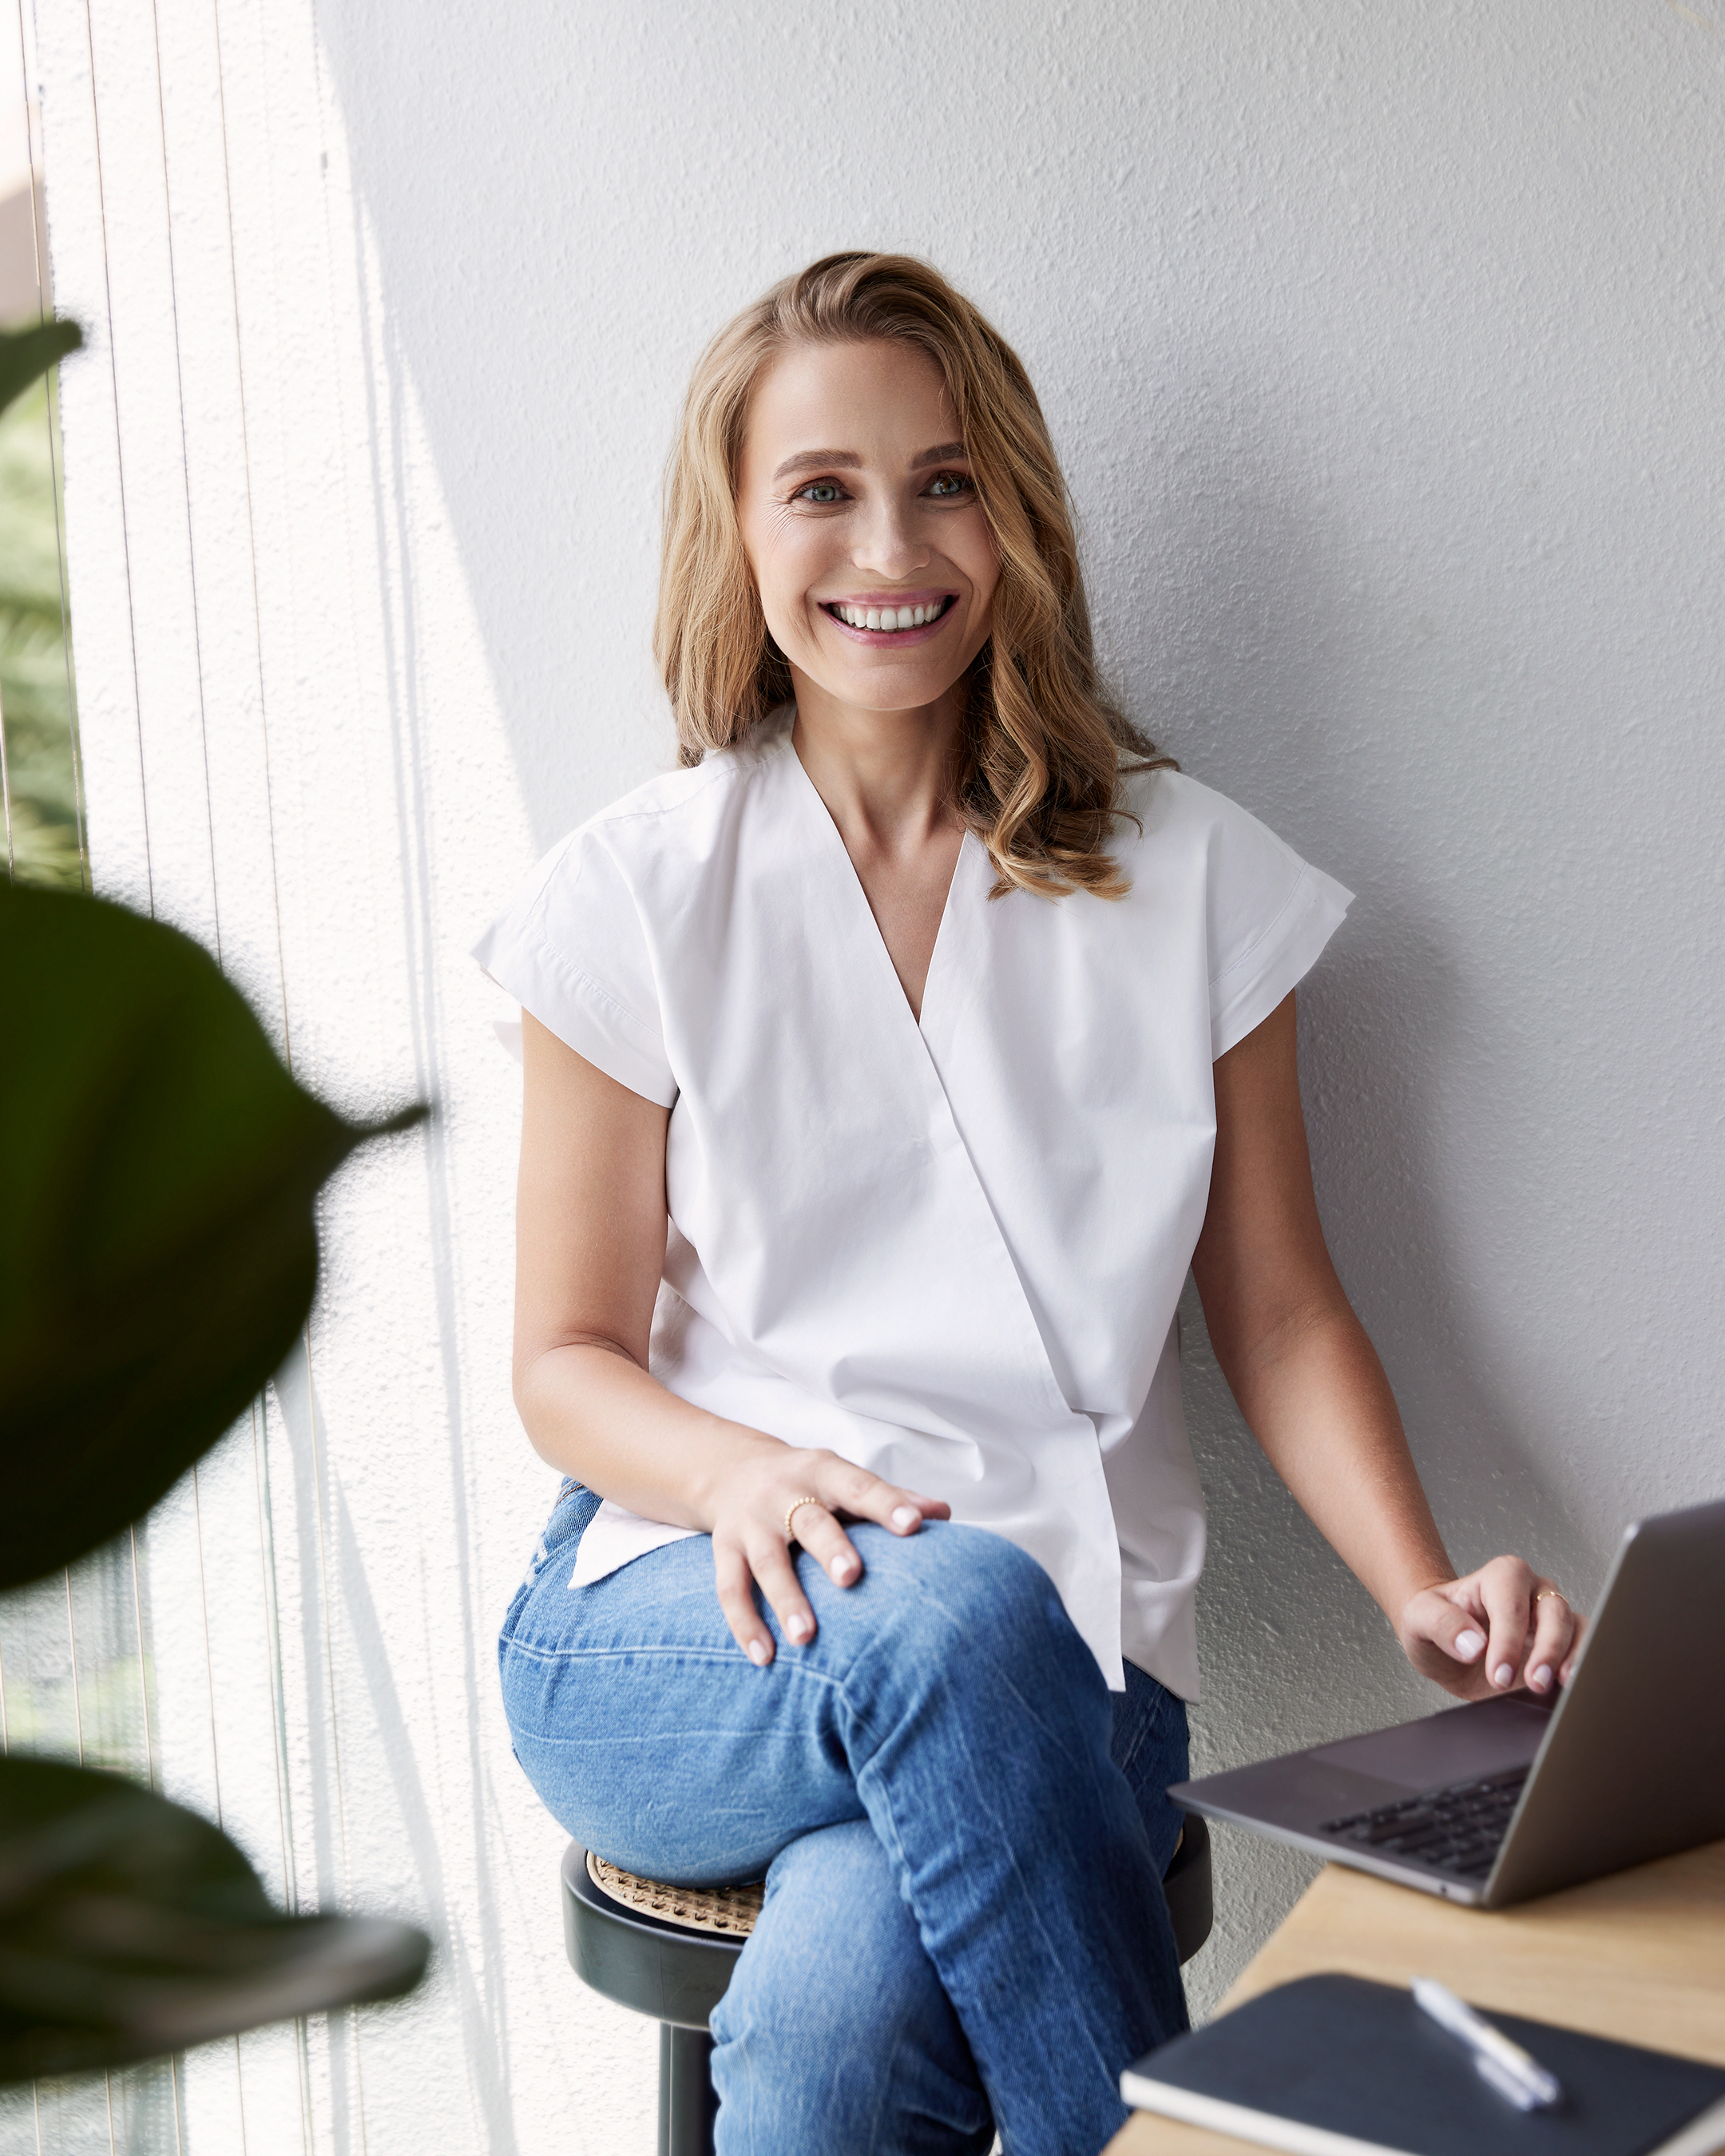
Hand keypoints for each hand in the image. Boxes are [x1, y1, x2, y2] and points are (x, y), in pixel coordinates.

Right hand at [705, 1444, 949, 1666]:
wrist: (731, 1470)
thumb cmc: (807, 1483)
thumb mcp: (844, 1479)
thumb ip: (891, 1496)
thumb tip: (943, 1513)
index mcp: (823, 1471)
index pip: (859, 1486)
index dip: (886, 1504)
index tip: (913, 1525)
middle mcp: (784, 1493)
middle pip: (809, 1520)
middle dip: (830, 1548)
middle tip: (851, 1578)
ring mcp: (751, 1522)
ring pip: (767, 1560)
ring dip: (785, 1599)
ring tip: (805, 1637)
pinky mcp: (724, 1548)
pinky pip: (729, 1588)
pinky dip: (744, 1624)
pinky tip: (763, 1656)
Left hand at [1398, 1555, 1585, 1700]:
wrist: (1444, 1645)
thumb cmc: (1432, 1623)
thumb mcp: (1419, 1618)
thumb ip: (1442, 1624)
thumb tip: (1473, 1644)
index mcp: (1500, 1577)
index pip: (1511, 1604)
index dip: (1508, 1639)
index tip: (1497, 1672)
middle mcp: (1532, 1591)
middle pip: (1554, 1612)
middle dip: (1547, 1649)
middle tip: (1533, 1682)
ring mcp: (1552, 1616)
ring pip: (1578, 1628)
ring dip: (1573, 1657)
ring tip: (1560, 1684)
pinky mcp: (1565, 1643)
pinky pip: (1588, 1647)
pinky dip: (1585, 1664)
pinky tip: (1572, 1686)